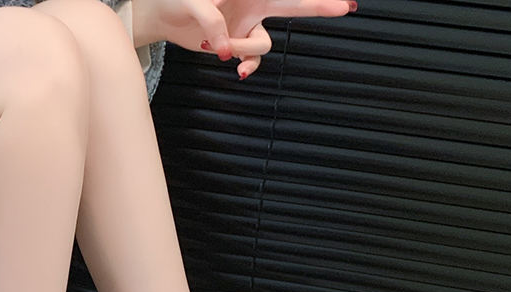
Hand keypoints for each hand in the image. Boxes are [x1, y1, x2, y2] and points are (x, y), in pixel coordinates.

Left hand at [132, 0, 356, 79]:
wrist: (163, 14)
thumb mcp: (194, 4)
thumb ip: (212, 23)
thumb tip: (227, 50)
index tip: (344, 1)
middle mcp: (255, 4)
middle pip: (294, 6)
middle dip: (320, 7)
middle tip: (346, 6)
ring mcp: (247, 25)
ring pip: (263, 46)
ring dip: (244, 50)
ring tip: (219, 45)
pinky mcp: (237, 44)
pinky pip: (251, 61)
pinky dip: (245, 65)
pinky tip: (237, 66)